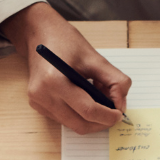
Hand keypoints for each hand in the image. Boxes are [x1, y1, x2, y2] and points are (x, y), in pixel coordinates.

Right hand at [0, 2, 130, 133]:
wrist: (38, 34)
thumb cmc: (65, 41)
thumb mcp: (94, 57)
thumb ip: (114, 80)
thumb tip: (121, 105)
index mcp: (55, 80)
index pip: (88, 110)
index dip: (107, 116)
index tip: (119, 114)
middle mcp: (43, 96)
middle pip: (81, 124)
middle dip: (101, 122)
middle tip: (113, 112)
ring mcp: (39, 103)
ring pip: (74, 125)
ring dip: (91, 118)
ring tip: (97, 98)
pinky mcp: (38, 107)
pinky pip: (66, 120)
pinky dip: (80, 114)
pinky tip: (84, 98)